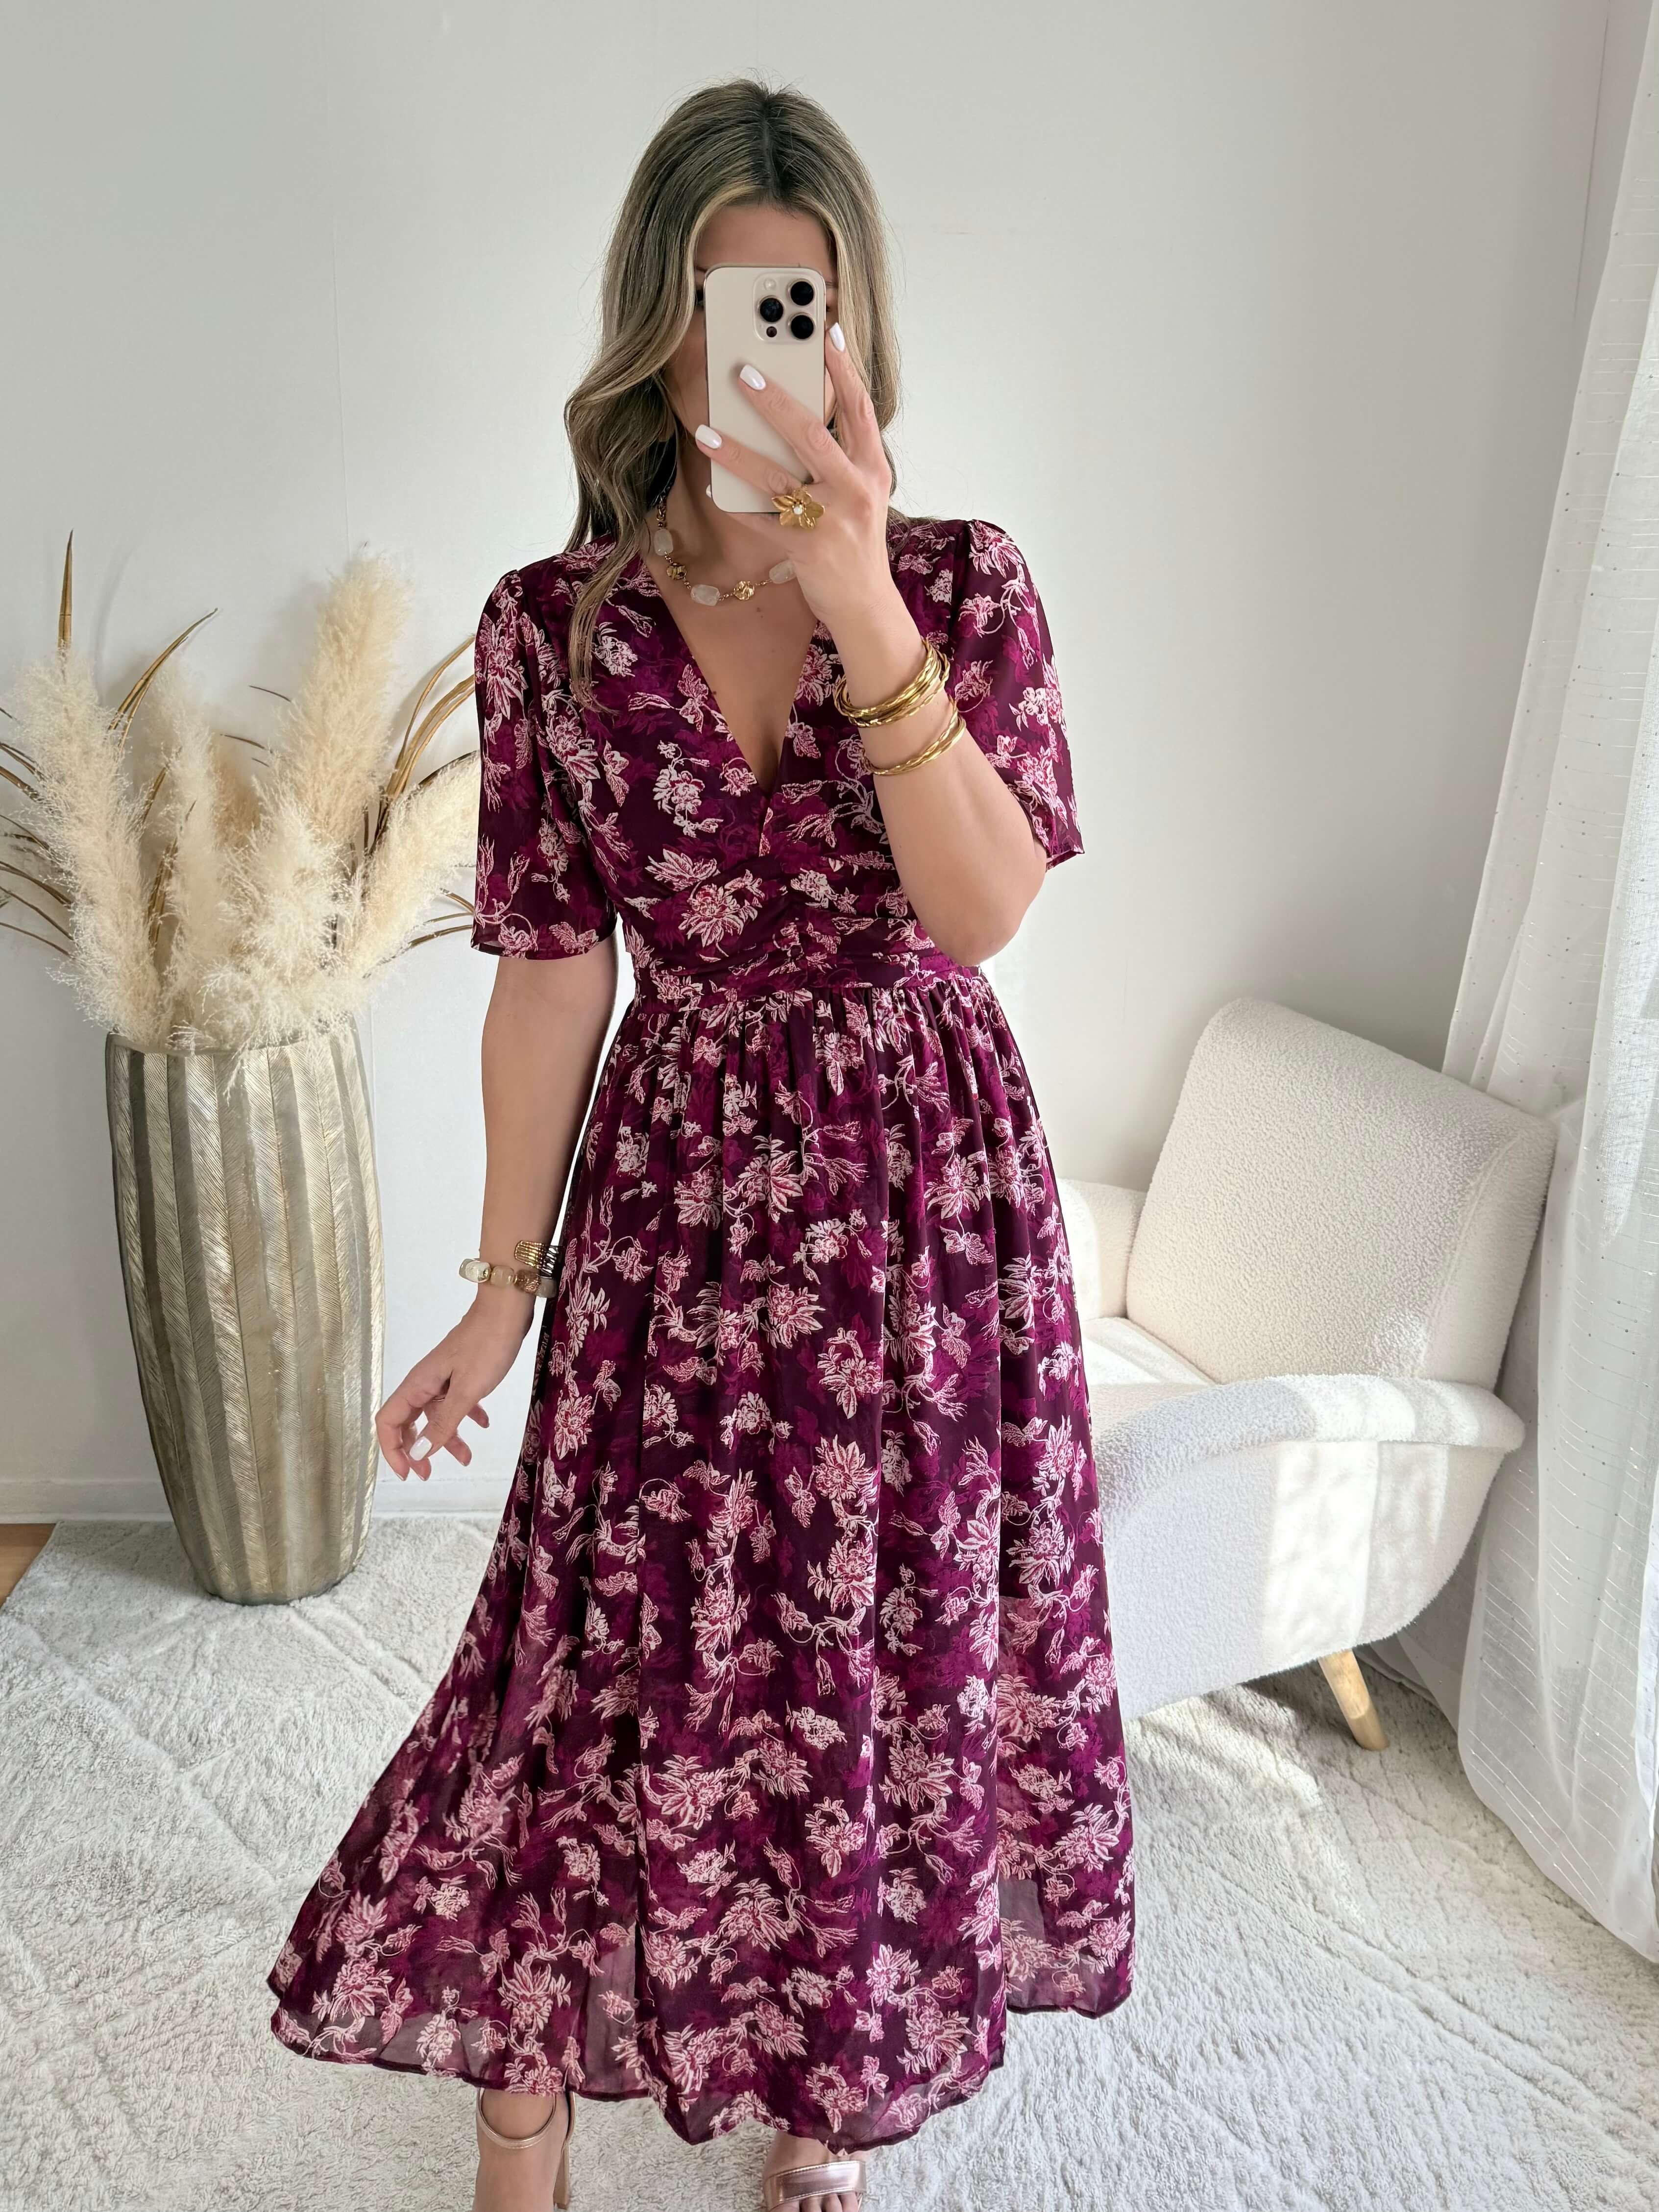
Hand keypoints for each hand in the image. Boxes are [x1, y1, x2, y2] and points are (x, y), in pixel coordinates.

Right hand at [375, 1295, 532, 1479]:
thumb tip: (419, 1453)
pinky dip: (466, 1416)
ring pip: (436, 1414)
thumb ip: (443, 1422)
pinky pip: (456, 1401)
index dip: (392, 1450)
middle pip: (408, 1421)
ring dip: (447, 1437)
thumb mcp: (467, 1391)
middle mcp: (425, 1382)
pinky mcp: (462, 1371)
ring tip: (467, 1458)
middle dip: (417, 1450)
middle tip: (429, 1474)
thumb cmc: (487, 1346)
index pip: (388, 1422)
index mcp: (418, 1385)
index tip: (410, 1473)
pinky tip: (483, 1424)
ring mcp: (443, 1376)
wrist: (507, 1308)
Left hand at [692, 321, 897, 632]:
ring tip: (705, 431)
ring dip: (736, 453)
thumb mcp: (861, 493)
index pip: (860, 409)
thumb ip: (840, 455)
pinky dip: (733, 503)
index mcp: (872, 469)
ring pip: (776, 479)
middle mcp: (854, 490)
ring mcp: (830, 521)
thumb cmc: (856, 543)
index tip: (826, 331)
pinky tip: (710, 486)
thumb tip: (797, 414)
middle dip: (774, 401)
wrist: (866, 606)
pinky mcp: (805, 550)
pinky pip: (760, 521)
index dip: (844, 368)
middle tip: (741, 373)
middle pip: (811, 434)